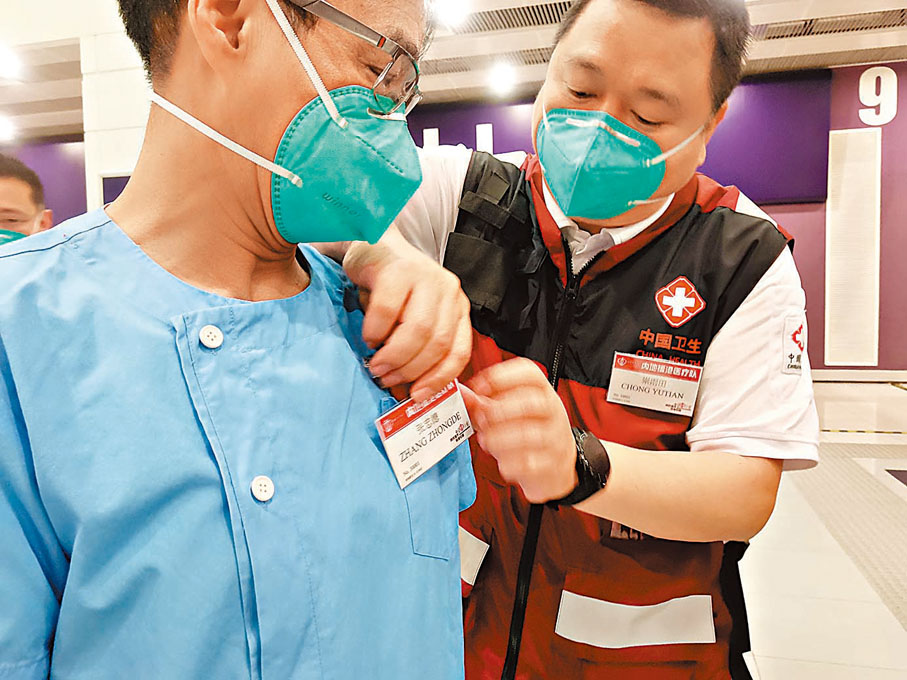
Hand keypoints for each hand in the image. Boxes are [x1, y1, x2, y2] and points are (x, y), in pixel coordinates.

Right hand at [342, 227, 471, 402]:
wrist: (372, 244)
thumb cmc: (391, 288)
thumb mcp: (411, 318)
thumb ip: (416, 349)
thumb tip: (407, 391)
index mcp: (457, 307)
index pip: (458, 351)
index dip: (438, 378)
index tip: (417, 396)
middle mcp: (448, 291)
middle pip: (437, 343)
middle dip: (410, 369)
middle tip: (386, 379)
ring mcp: (425, 277)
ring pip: (417, 330)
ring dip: (394, 355)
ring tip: (376, 364)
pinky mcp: (398, 269)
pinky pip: (388, 311)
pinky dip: (376, 332)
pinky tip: (369, 337)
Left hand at [461, 358, 577, 502]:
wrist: (558, 467)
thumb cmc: (531, 433)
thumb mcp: (515, 412)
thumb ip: (488, 401)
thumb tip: (464, 393)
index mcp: (545, 393)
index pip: (530, 373)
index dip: (501, 375)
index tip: (479, 386)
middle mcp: (554, 413)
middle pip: (528, 402)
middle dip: (497, 410)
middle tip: (481, 419)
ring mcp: (555, 440)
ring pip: (526, 435)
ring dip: (497, 438)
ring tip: (487, 441)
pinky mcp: (550, 466)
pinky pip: (526, 463)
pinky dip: (507, 463)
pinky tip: (502, 460)